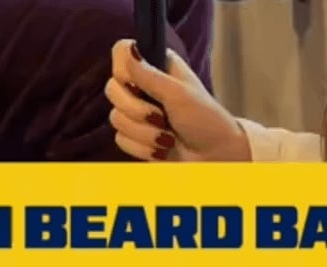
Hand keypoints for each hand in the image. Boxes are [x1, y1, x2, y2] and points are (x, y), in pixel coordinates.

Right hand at [105, 39, 251, 161]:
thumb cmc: (206, 121)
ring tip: (168, 138)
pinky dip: (143, 148)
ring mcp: (138, 112)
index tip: (138, 84)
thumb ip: (150, 75)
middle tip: (161, 118)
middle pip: (112, 89)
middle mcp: (144, 86)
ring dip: (145, 134)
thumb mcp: (179, 94)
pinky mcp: (135, 136)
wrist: (214, 157)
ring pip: (116, 119)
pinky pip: (121, 140)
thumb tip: (129, 49)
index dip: (123, 70)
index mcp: (157, 66)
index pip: (121, 54)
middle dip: (137, 111)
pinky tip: (162, 149)